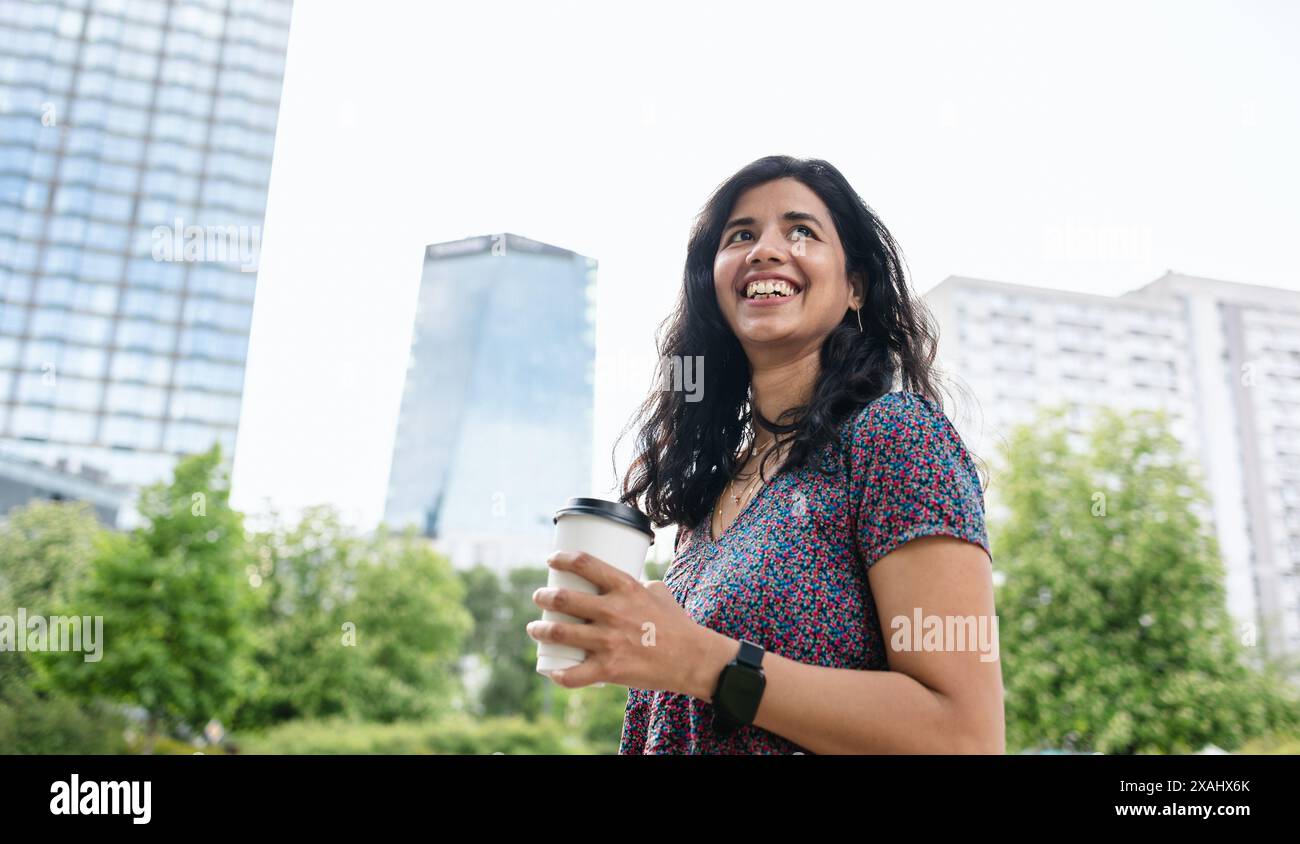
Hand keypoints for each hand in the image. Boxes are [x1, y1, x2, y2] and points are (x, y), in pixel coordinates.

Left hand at [527, 549, 712, 693]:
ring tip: (535, 628)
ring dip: (540, 630)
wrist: (692, 659)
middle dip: (543, 596)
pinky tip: (552, 671)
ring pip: (560, 634)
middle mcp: (612, 611)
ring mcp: (608, 641)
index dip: (561, 558)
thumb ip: (639, 585)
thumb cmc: (677, 624)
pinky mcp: (609, 669)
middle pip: (563, 599)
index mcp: (625, 587)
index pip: (583, 563)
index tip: (552, 560)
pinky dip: (558, 674)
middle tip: (539, 597)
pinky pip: (573, 675)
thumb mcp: (659, 593)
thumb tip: (625, 584)